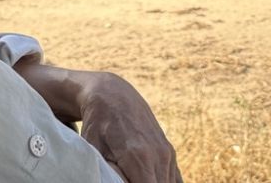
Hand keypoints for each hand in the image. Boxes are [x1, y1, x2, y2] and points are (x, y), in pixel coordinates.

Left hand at [13, 60, 181, 182]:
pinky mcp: (170, 152)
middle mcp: (159, 155)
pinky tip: (148, 178)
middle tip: (124, 179)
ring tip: (133, 176)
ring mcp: (167, 153)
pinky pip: (174, 180)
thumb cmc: (99, 125)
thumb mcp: (96, 151)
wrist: (112, 95)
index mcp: (139, 156)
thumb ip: (112, 176)